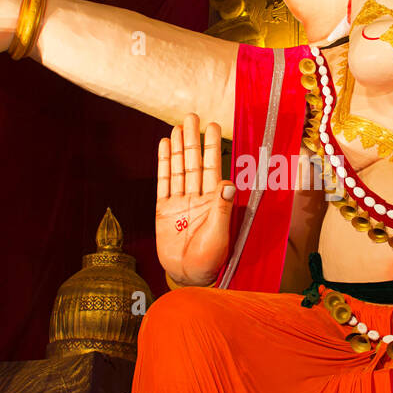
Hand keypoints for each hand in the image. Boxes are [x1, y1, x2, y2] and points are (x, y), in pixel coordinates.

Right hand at [156, 113, 234, 286]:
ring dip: (177, 148)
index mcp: (214, 201)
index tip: (214, 126)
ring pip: (178, 168)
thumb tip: (228, 183)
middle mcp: (197, 197)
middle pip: (194, 162)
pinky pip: (163, 182)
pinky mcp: (164, 209)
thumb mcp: (219, 234)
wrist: (188, 275)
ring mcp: (179, 202)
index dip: (212, 147)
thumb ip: (222, 208)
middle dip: (193, 140)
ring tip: (177, 126)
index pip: (212, 168)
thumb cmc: (210, 259)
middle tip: (193, 116)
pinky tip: (164, 146)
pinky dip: (163, 164)